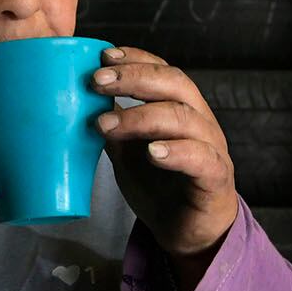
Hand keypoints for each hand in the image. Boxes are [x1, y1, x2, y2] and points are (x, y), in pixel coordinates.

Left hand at [90, 45, 238, 270]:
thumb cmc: (159, 187)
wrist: (186, 234)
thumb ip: (112, 127)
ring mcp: (212, 148)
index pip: (162, 71)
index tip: (103, 56)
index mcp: (181, 108)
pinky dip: (176, 151)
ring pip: (184, 118)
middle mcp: (200, 121)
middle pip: (174, 84)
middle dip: (134, 77)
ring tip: (106, 124)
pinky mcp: (216, 178)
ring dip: (141, 117)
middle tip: (96, 82)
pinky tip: (153, 152)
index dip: (136, 59)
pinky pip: (201, 158)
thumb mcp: (126, 153)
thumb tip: (76, 103)